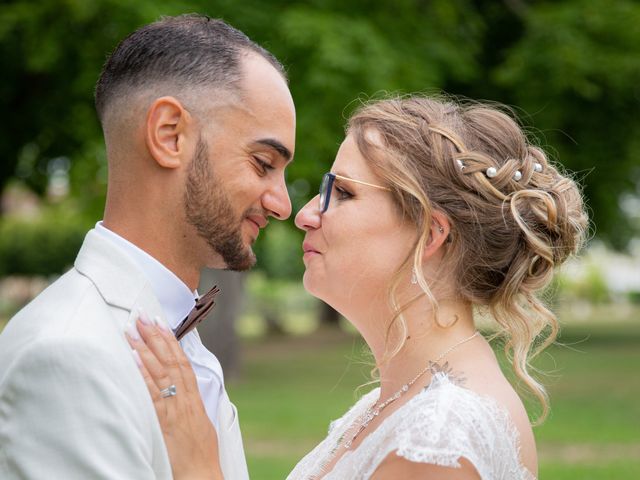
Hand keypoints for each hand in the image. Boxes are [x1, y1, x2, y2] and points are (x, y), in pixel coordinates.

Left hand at [126, 313, 223, 479]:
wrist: (202, 475)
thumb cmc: (202, 455)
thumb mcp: (201, 424)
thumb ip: (190, 406)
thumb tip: (181, 392)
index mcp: (195, 399)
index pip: (182, 363)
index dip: (171, 341)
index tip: (161, 323)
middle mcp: (185, 400)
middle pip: (171, 361)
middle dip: (156, 337)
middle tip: (141, 317)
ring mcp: (175, 409)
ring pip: (160, 372)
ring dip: (144, 349)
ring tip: (131, 331)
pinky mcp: (163, 421)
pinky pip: (151, 393)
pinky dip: (141, 374)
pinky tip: (131, 360)